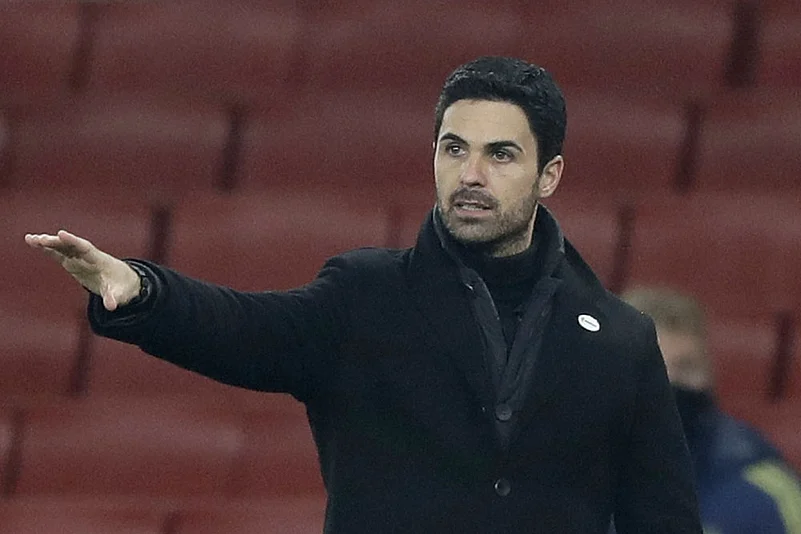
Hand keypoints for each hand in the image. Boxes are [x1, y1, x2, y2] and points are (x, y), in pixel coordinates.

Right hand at [24, 230, 141, 310]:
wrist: (123, 282)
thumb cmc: (121, 286)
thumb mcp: (120, 294)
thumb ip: (113, 298)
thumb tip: (111, 306)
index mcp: (99, 260)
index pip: (85, 248)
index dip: (73, 241)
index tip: (61, 233)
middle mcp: (88, 256)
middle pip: (71, 246)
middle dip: (57, 242)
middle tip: (40, 239)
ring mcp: (79, 258)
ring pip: (62, 247)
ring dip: (48, 242)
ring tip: (30, 239)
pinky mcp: (73, 263)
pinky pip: (58, 254)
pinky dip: (46, 249)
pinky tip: (33, 243)